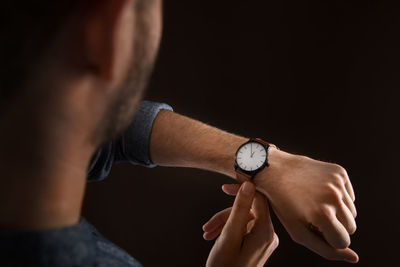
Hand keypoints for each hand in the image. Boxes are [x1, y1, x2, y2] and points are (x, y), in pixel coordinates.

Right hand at [203, 182, 278, 266]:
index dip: (242, 190)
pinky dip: (228, 230)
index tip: (224, 187)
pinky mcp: (258, 244)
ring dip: (223, 223)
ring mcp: (264, 240)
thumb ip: (240, 209)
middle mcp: (269, 235)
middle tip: (208, 225)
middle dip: (226, 214)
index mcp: (266, 232)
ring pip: (243, 219)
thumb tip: (248, 183)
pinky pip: (243, 228)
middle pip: (248, 210)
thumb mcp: (229, 236)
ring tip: (207, 233)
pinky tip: (213, 236)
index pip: (259, 199)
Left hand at [227, 148, 358, 262]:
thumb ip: (326, 250)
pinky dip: (339, 198)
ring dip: (338, 212)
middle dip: (335, 226)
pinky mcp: (340, 172)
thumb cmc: (284, 204)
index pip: (343, 242)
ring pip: (352, 212)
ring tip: (315, 204)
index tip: (314, 228)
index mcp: (322, 215)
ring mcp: (337, 182)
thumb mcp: (297, 231)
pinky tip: (320, 192)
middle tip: (313, 216)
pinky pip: (350, 196)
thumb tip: (355, 258)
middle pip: (351, 227)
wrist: (274, 170)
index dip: (328, 238)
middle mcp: (333, 197)